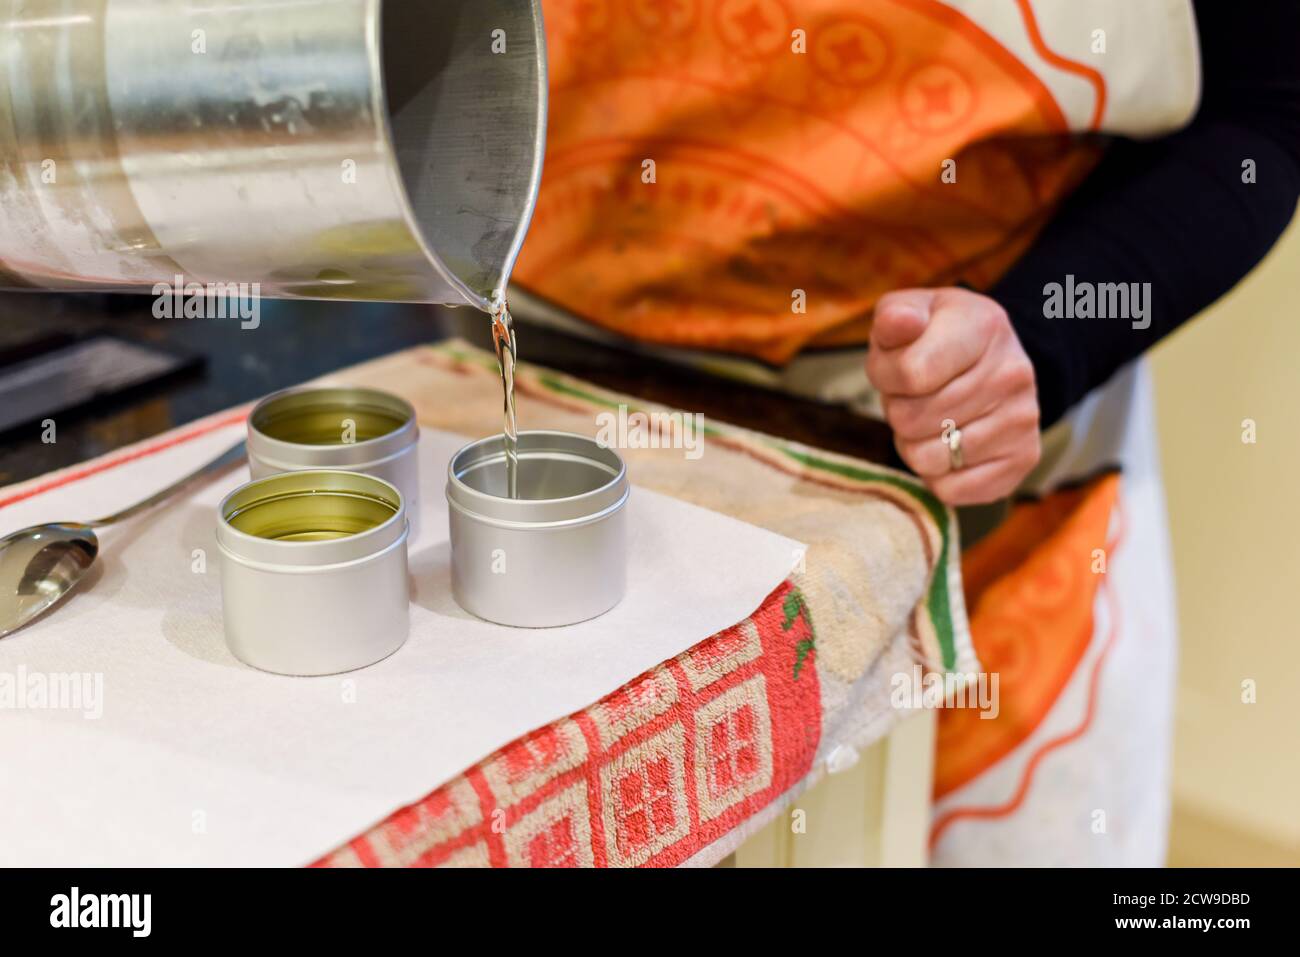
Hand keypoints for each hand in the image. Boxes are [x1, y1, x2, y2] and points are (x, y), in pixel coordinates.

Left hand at [867, 287, 1041, 505]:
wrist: (987, 360)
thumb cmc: (934, 338)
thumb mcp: (910, 312)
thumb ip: (895, 316)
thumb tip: (900, 323)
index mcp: (984, 325)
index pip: (910, 374)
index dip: (886, 376)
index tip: (899, 367)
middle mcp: (1014, 372)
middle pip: (911, 420)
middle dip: (899, 409)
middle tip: (916, 396)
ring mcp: (1023, 419)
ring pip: (927, 459)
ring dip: (914, 443)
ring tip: (931, 418)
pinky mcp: (1022, 460)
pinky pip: (951, 490)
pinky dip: (936, 475)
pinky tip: (948, 445)